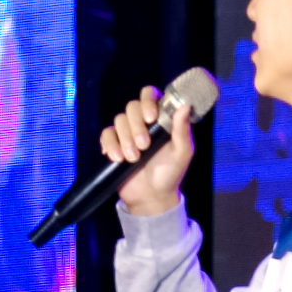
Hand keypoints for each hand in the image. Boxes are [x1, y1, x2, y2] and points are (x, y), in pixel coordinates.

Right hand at [103, 87, 193, 217]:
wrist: (152, 196)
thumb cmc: (170, 173)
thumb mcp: (182, 153)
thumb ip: (182, 129)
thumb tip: (184, 106)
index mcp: (160, 119)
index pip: (150, 95)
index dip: (147, 101)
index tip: (151, 117)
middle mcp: (142, 122)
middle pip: (132, 106)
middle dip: (136, 126)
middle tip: (144, 146)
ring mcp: (127, 132)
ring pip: (119, 120)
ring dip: (125, 140)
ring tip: (134, 158)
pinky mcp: (114, 144)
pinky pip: (106, 134)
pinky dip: (110, 145)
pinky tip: (117, 158)